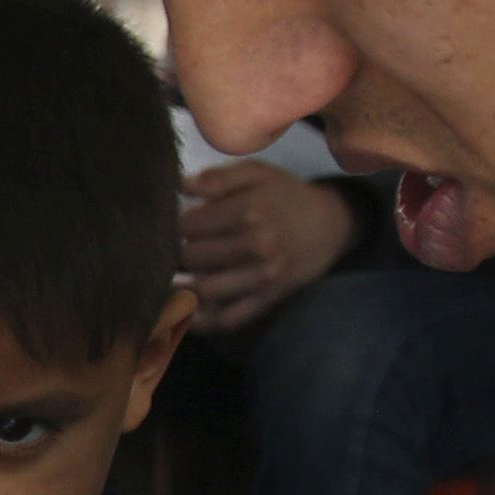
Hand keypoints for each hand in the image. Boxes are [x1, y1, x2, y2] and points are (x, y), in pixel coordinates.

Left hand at [180, 159, 361, 330]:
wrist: (329, 225)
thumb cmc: (284, 196)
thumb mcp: (256, 173)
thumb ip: (217, 177)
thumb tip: (179, 187)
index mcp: (251, 210)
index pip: (189, 225)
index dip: (172, 225)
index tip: (168, 225)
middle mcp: (258, 246)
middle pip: (193, 257)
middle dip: (173, 254)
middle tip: (165, 252)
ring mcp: (263, 277)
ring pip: (205, 290)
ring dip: (178, 289)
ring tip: (166, 281)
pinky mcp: (268, 300)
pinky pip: (229, 319)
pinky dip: (201, 322)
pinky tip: (183, 314)